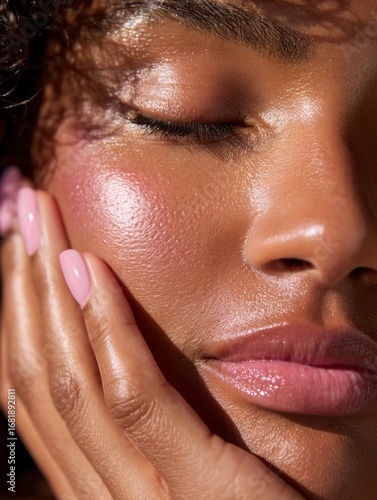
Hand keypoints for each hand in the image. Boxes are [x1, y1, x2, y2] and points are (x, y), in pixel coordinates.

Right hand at [1, 185, 304, 498]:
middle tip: (21, 214)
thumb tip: (100, 346)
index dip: (13, 312)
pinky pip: (133, 397)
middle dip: (21, 285)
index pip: (28, 386)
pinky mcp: (193, 490)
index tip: (16, 248)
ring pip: (69, 378)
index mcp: (89, 479)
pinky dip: (107, 329)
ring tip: (43, 225)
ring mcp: (135, 496)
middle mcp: (94, 489)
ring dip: (50, 292)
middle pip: (37, 370)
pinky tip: (92, 272)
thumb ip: (134, 424)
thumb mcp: (167, 466)